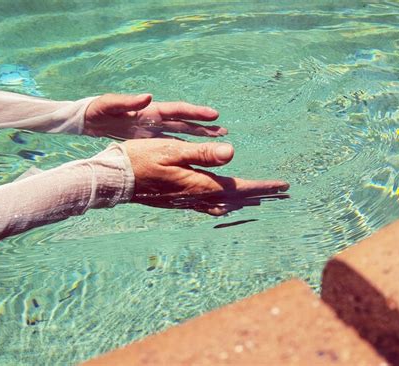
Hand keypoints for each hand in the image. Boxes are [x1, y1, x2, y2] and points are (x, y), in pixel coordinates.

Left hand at [84, 93, 225, 139]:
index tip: (214, 115)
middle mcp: (155, 119)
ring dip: (197, 138)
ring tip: (216, 141)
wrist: (87, 121)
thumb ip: (127, 101)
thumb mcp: (109, 105)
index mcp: (150, 110)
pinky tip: (192, 157)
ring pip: (180, 135)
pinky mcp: (147, 142)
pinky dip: (181, 150)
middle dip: (203, 127)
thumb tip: (148, 96)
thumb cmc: (98, 110)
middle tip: (224, 131)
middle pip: (184, 123)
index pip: (177, 110)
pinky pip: (169, 146)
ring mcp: (152, 131)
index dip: (195, 112)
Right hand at [122, 139, 288, 214]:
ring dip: (244, 201)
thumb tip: (232, 153)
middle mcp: (196, 196)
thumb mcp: (172, 151)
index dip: (262, 186)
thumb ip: (202, 154)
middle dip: (259, 195)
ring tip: (259, 198)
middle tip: (280, 193)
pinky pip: (209, 206)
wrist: (116, 180)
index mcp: (199, 183)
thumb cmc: (141, 160)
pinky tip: (224, 203)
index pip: (239, 187)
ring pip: (224, 204)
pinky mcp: (178, 201)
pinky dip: (224, 204)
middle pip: (236, 198)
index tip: (282, 186)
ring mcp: (187, 201)